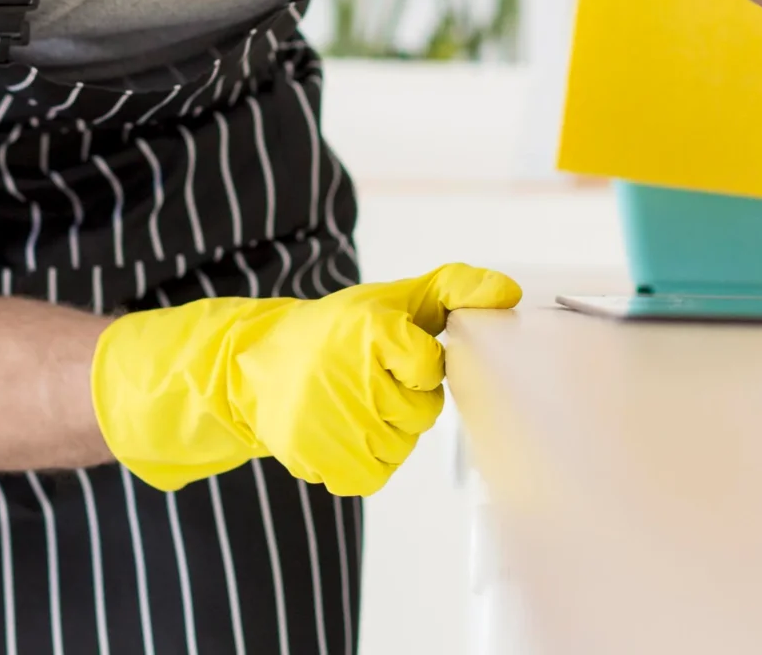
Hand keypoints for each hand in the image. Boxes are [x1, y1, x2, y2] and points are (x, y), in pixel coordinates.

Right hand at [90, 262, 522, 495]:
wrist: (252, 366)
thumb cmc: (336, 331)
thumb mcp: (394, 298)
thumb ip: (453, 289)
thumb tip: (509, 293)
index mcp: (372, 331)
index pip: (430, 367)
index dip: (419, 364)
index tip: (394, 352)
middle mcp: (352, 378)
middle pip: (421, 412)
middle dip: (405, 398)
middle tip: (370, 379)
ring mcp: (335, 424)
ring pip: (400, 445)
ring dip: (387, 430)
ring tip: (354, 403)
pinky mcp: (321, 461)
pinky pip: (373, 474)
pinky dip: (366, 458)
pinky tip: (344, 430)